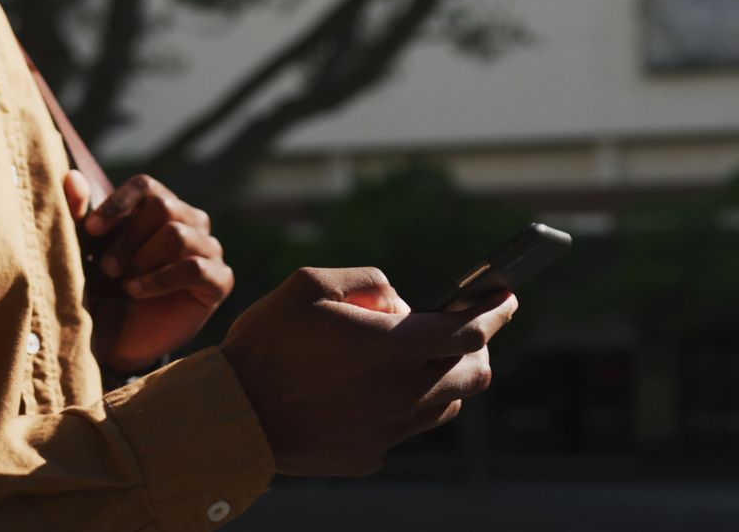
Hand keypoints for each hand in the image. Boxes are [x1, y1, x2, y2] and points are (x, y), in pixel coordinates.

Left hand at [64, 171, 233, 371]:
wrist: (119, 339)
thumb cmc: (102, 290)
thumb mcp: (85, 253)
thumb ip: (79, 218)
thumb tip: (71, 178)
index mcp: (160, 207)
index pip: (146, 187)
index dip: (118, 203)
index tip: (91, 231)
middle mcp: (191, 221)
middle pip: (164, 208)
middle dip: (129, 239)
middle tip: (107, 269)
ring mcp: (209, 249)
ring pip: (179, 235)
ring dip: (143, 260)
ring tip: (124, 284)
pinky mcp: (220, 279)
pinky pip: (195, 268)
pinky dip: (160, 279)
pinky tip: (137, 291)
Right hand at [220, 267, 517, 476]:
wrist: (230, 416)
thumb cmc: (266, 341)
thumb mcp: (310, 284)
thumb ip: (368, 282)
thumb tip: (400, 304)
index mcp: (393, 347)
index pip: (469, 330)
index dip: (495, 311)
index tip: (507, 298)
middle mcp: (402, 392)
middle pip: (474, 374)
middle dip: (480, 348)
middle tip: (470, 332)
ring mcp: (389, 430)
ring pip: (445, 404)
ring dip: (444, 379)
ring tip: (419, 361)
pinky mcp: (371, 455)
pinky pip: (405, 428)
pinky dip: (405, 407)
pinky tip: (376, 394)